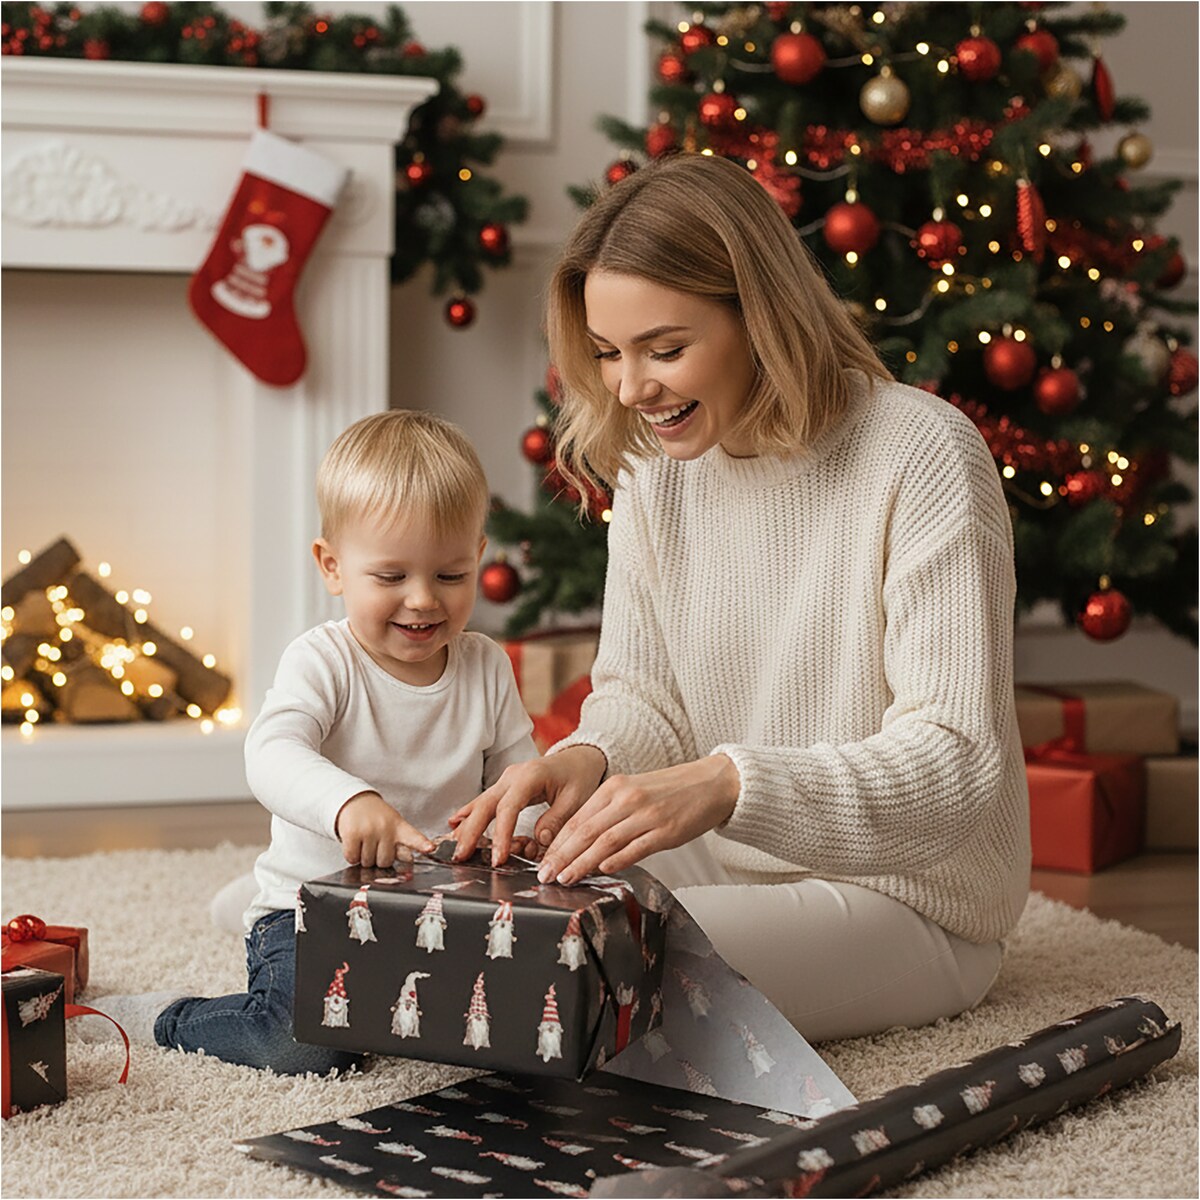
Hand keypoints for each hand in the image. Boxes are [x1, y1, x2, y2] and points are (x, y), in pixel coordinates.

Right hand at [335, 791, 435, 867]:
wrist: (355, 801)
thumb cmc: (376, 817)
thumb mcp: (393, 825)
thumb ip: (401, 843)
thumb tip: (408, 860)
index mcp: (399, 826)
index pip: (413, 837)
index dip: (422, 844)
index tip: (430, 848)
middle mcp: (385, 828)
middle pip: (385, 862)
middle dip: (378, 858)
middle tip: (375, 845)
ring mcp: (369, 830)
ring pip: (367, 862)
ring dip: (364, 857)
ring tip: (364, 841)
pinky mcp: (352, 834)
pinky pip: (352, 858)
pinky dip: (352, 856)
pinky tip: (355, 843)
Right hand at [449, 746, 607, 865]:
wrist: (578, 759)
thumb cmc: (578, 777)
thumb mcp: (576, 799)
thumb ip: (556, 819)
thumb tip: (539, 841)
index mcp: (530, 776)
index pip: (508, 808)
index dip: (500, 834)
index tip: (498, 859)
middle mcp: (512, 776)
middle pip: (485, 805)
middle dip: (471, 832)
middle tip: (462, 857)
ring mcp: (505, 781)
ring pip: (480, 804)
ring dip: (466, 827)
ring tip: (454, 849)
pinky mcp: (503, 788)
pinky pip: (482, 802)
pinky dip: (468, 814)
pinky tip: (454, 826)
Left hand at [536, 754, 740, 885]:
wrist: (712, 783)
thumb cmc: (672, 791)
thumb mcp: (634, 793)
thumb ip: (609, 814)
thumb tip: (582, 844)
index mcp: (615, 788)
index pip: (577, 818)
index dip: (557, 843)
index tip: (542, 861)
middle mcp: (627, 799)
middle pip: (585, 830)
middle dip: (562, 856)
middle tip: (545, 875)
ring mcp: (647, 814)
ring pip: (605, 841)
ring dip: (582, 862)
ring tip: (565, 878)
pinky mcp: (666, 830)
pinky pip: (636, 847)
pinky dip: (617, 860)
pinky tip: (603, 870)